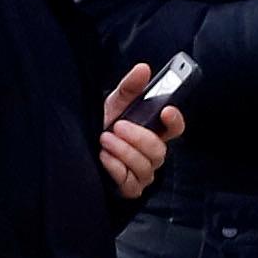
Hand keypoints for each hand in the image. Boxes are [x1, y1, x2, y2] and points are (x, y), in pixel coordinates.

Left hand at [98, 62, 182, 200]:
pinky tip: (103, 157)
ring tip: (105, 139)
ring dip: (123, 151)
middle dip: (138, 137)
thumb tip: (143, 69)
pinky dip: (115, 168)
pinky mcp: (131, 188)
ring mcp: (144, 173)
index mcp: (155, 131)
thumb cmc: (105, 125)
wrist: (82, 148)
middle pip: (159, 150)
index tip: (166, 110)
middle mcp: (153, 154)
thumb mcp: (115, 103)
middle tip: (118, 126)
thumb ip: (130, 87)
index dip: (175, 120)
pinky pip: (130, 182)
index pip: (175, 128)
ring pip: (145, 166)